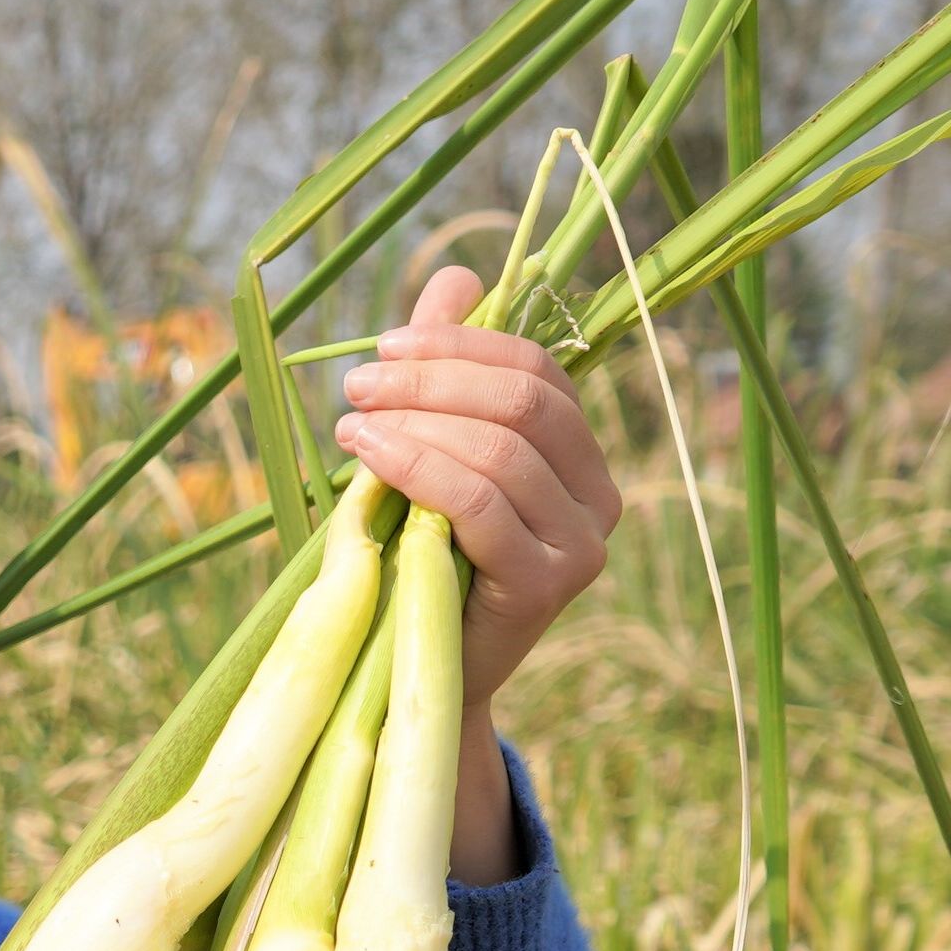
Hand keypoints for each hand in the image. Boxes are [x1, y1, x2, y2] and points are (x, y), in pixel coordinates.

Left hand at [332, 263, 621, 882]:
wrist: (410, 675)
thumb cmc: (412, 561)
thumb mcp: (422, 454)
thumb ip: (445, 372)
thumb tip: (460, 275)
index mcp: (581, 456)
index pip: (537, 371)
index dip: (461, 346)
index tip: (384, 346)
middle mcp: (601, 499)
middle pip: (525, 401)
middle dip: (433, 379)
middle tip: (356, 385)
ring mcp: (583, 547)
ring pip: (501, 448)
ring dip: (415, 421)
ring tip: (350, 424)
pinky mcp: (549, 588)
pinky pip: (482, 503)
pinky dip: (419, 467)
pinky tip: (366, 458)